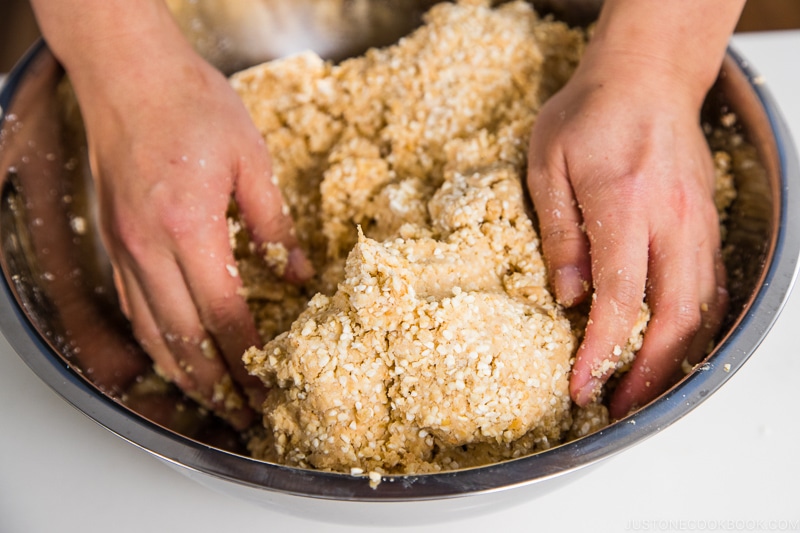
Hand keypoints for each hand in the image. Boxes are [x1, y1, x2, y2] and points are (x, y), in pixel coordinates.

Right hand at [68, 34, 310, 429]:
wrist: (128, 73)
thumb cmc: (191, 104)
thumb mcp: (250, 159)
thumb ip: (274, 225)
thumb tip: (297, 274)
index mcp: (190, 227)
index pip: (224, 316)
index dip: (248, 359)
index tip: (268, 386)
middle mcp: (150, 247)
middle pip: (183, 338)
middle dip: (216, 383)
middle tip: (242, 412)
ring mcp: (125, 247)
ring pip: (151, 331)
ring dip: (182, 372)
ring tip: (211, 397)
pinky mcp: (114, 240)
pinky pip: (132, 306)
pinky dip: (155, 340)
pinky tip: (173, 353)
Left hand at [527, 52, 728, 418]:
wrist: (647, 77)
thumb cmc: (590, 113)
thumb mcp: (548, 165)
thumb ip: (560, 233)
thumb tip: (568, 296)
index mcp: (626, 203)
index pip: (621, 298)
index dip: (601, 351)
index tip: (581, 386)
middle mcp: (672, 219)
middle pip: (675, 315)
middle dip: (649, 372)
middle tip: (620, 407)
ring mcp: (698, 222)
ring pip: (702, 306)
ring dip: (676, 357)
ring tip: (643, 389)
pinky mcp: (707, 223)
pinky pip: (711, 285)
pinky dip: (695, 325)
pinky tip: (672, 346)